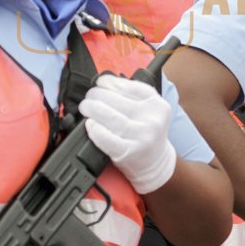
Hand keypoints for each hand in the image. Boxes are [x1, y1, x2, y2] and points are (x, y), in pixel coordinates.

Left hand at [78, 73, 176, 193]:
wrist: (155, 163)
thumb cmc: (146, 133)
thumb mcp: (149, 111)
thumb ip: (132, 96)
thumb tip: (103, 83)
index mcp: (158, 105)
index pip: (130, 87)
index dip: (110, 82)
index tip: (100, 83)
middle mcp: (152, 120)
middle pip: (117, 100)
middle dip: (97, 95)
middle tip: (89, 97)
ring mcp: (141, 136)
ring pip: (110, 117)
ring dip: (92, 108)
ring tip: (85, 107)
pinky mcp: (128, 152)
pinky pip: (105, 137)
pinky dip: (94, 129)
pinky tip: (90, 124)